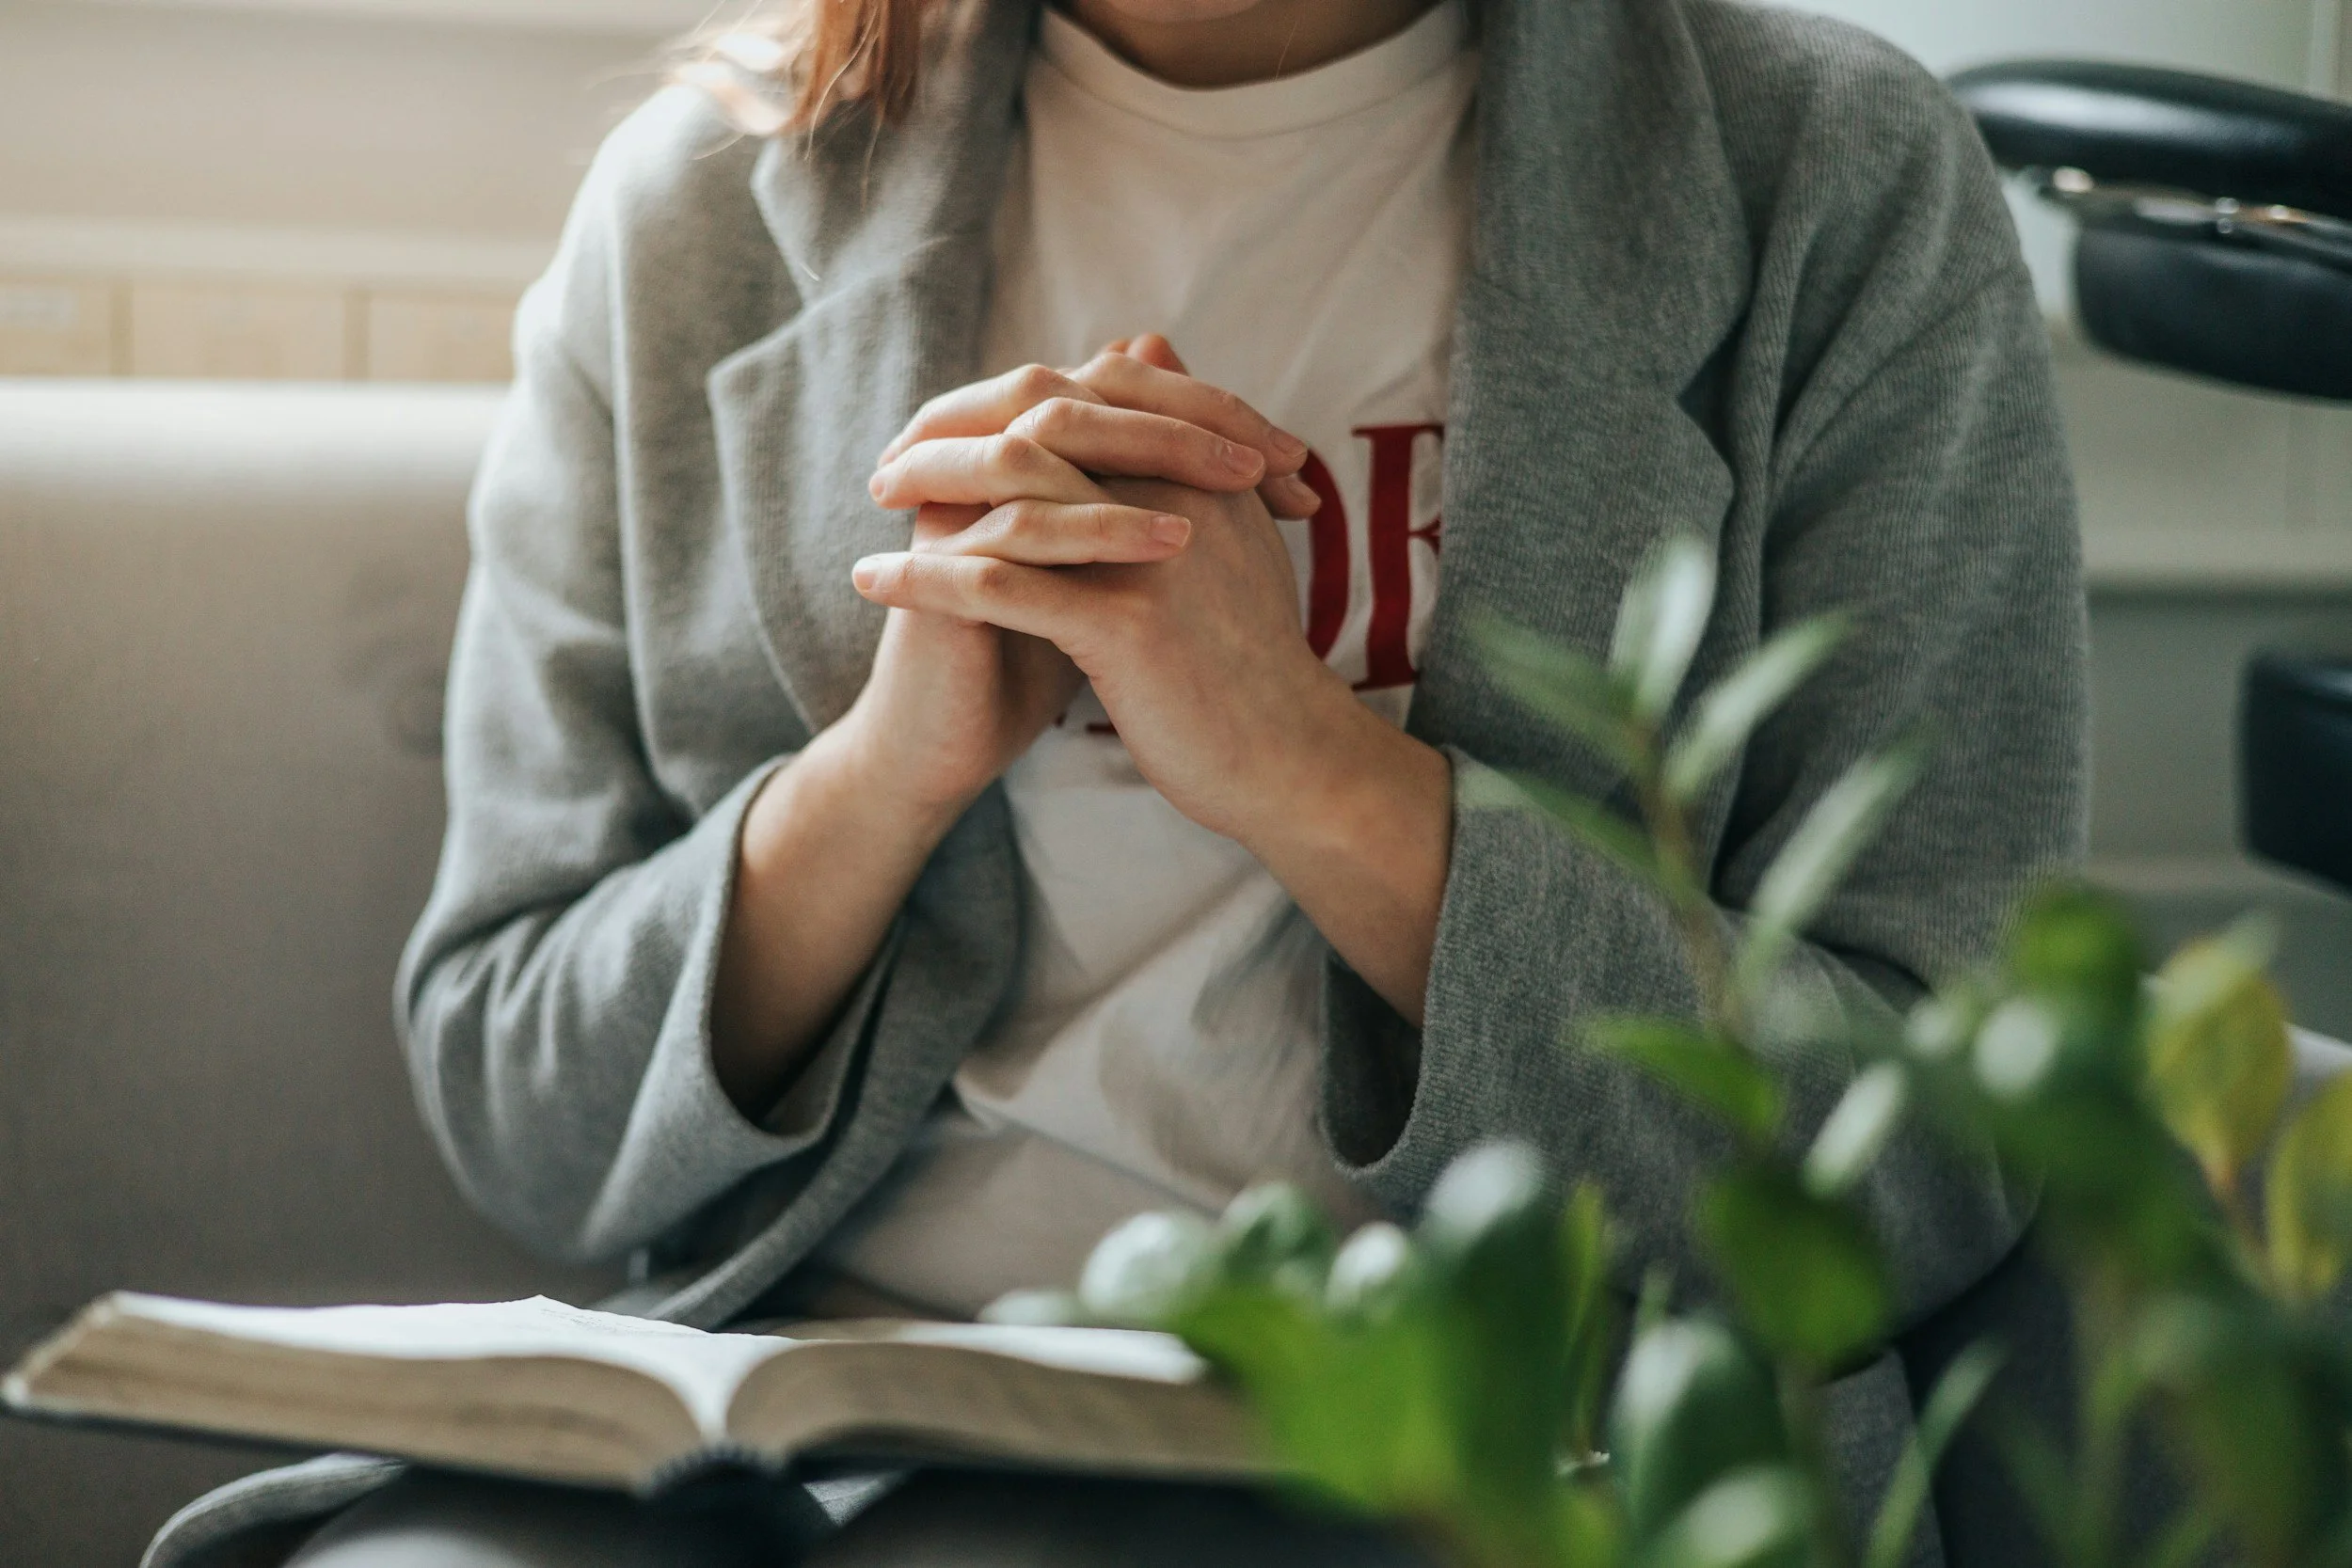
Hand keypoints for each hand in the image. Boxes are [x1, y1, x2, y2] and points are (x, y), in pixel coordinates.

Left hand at [858, 339, 1455, 1026]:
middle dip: (958, 428)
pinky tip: (873, 582)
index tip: (948, 426)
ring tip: (877, 498)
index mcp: (1203, 468)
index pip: (1089, 398)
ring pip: (1015, 491)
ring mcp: (1154, 554)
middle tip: (893, 452)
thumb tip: (1147, 349)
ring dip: (930, 486)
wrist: (1292, 758)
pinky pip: (1000, 586)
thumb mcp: (1228, 531)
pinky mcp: (1127, 624)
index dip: (1008, 402)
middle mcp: (1180, 493)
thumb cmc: (1254, 657)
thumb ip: (1183, 446)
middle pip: (1044, 423)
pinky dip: (925, 578)